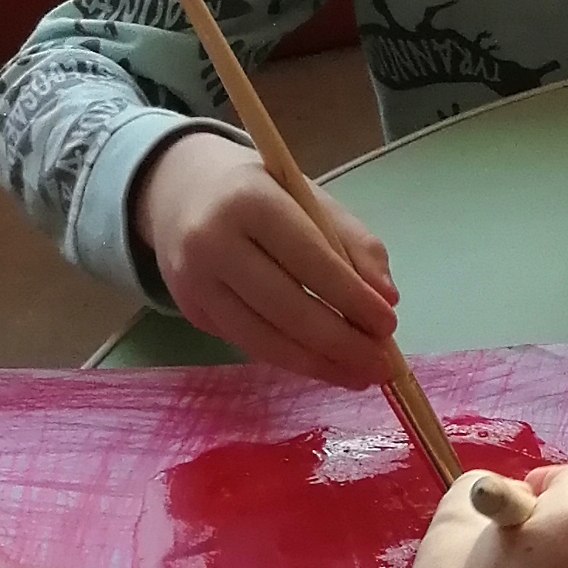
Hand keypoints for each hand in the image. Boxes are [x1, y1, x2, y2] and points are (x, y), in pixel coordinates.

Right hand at [134, 130, 400, 380]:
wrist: (180, 192)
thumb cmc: (261, 194)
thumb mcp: (311, 199)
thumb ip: (355, 243)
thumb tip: (387, 298)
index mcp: (250, 201)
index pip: (308, 258)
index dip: (351, 297)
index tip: (388, 324)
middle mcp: (213, 243)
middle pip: (284, 307)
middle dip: (340, 342)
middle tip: (381, 365)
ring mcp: (195, 282)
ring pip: (263, 339)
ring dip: (318, 364)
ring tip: (359, 376)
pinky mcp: (190, 311)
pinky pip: (248, 344)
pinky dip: (291, 359)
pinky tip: (324, 364)